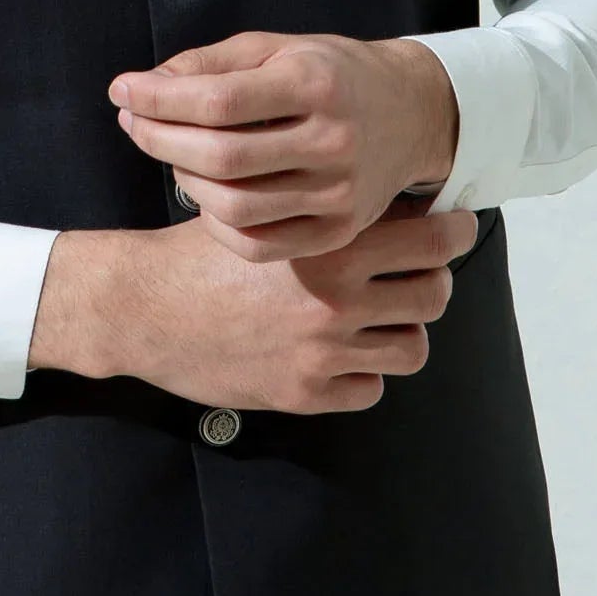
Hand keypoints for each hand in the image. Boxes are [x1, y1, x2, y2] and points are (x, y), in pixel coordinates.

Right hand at [28, 199, 480, 411]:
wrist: (143, 307)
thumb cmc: (199, 253)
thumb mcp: (265, 213)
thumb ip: (324, 212)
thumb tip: (389, 201)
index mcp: (328, 245)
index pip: (431, 241)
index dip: (453, 233)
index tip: (453, 228)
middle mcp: (336, 300)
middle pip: (435, 296)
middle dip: (429, 282)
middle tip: (414, 274)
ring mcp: (323, 352)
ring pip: (412, 348)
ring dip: (400, 331)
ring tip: (377, 318)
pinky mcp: (306, 394)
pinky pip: (369, 389)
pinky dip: (361, 373)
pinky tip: (336, 352)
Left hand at [107, 30, 459, 260]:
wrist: (410, 113)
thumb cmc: (331, 73)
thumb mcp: (276, 47)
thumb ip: (210, 63)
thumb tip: (145, 86)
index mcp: (316, 84)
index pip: (217, 101)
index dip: (157, 99)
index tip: (122, 90)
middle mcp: (334, 141)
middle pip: (221, 157)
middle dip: (158, 139)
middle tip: (132, 122)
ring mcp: (340, 194)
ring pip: (234, 206)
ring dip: (183, 181)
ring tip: (171, 154)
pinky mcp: (338, 231)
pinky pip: (257, 244)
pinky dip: (216, 223)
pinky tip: (205, 193)